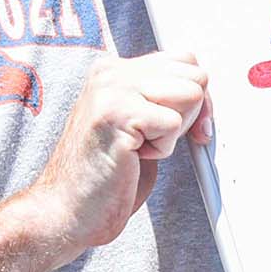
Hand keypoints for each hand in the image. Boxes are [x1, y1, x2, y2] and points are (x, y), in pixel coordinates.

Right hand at [25, 51, 212, 253]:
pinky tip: (131, 157)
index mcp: (115, 70)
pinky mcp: (117, 113)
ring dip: (173, 132)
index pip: (185, 60)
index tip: (184, 127)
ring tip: (138, 147)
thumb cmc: (104, 176)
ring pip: (190, 94)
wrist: (66, 211)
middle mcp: (111, 72)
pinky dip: (162, 150)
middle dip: (190, 115)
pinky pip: (173, 123)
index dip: (196, 98)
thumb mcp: (138, 123)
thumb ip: (161, 98)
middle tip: (152, 140)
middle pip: (195, 75)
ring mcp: (112, 89)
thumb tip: (204, 89)